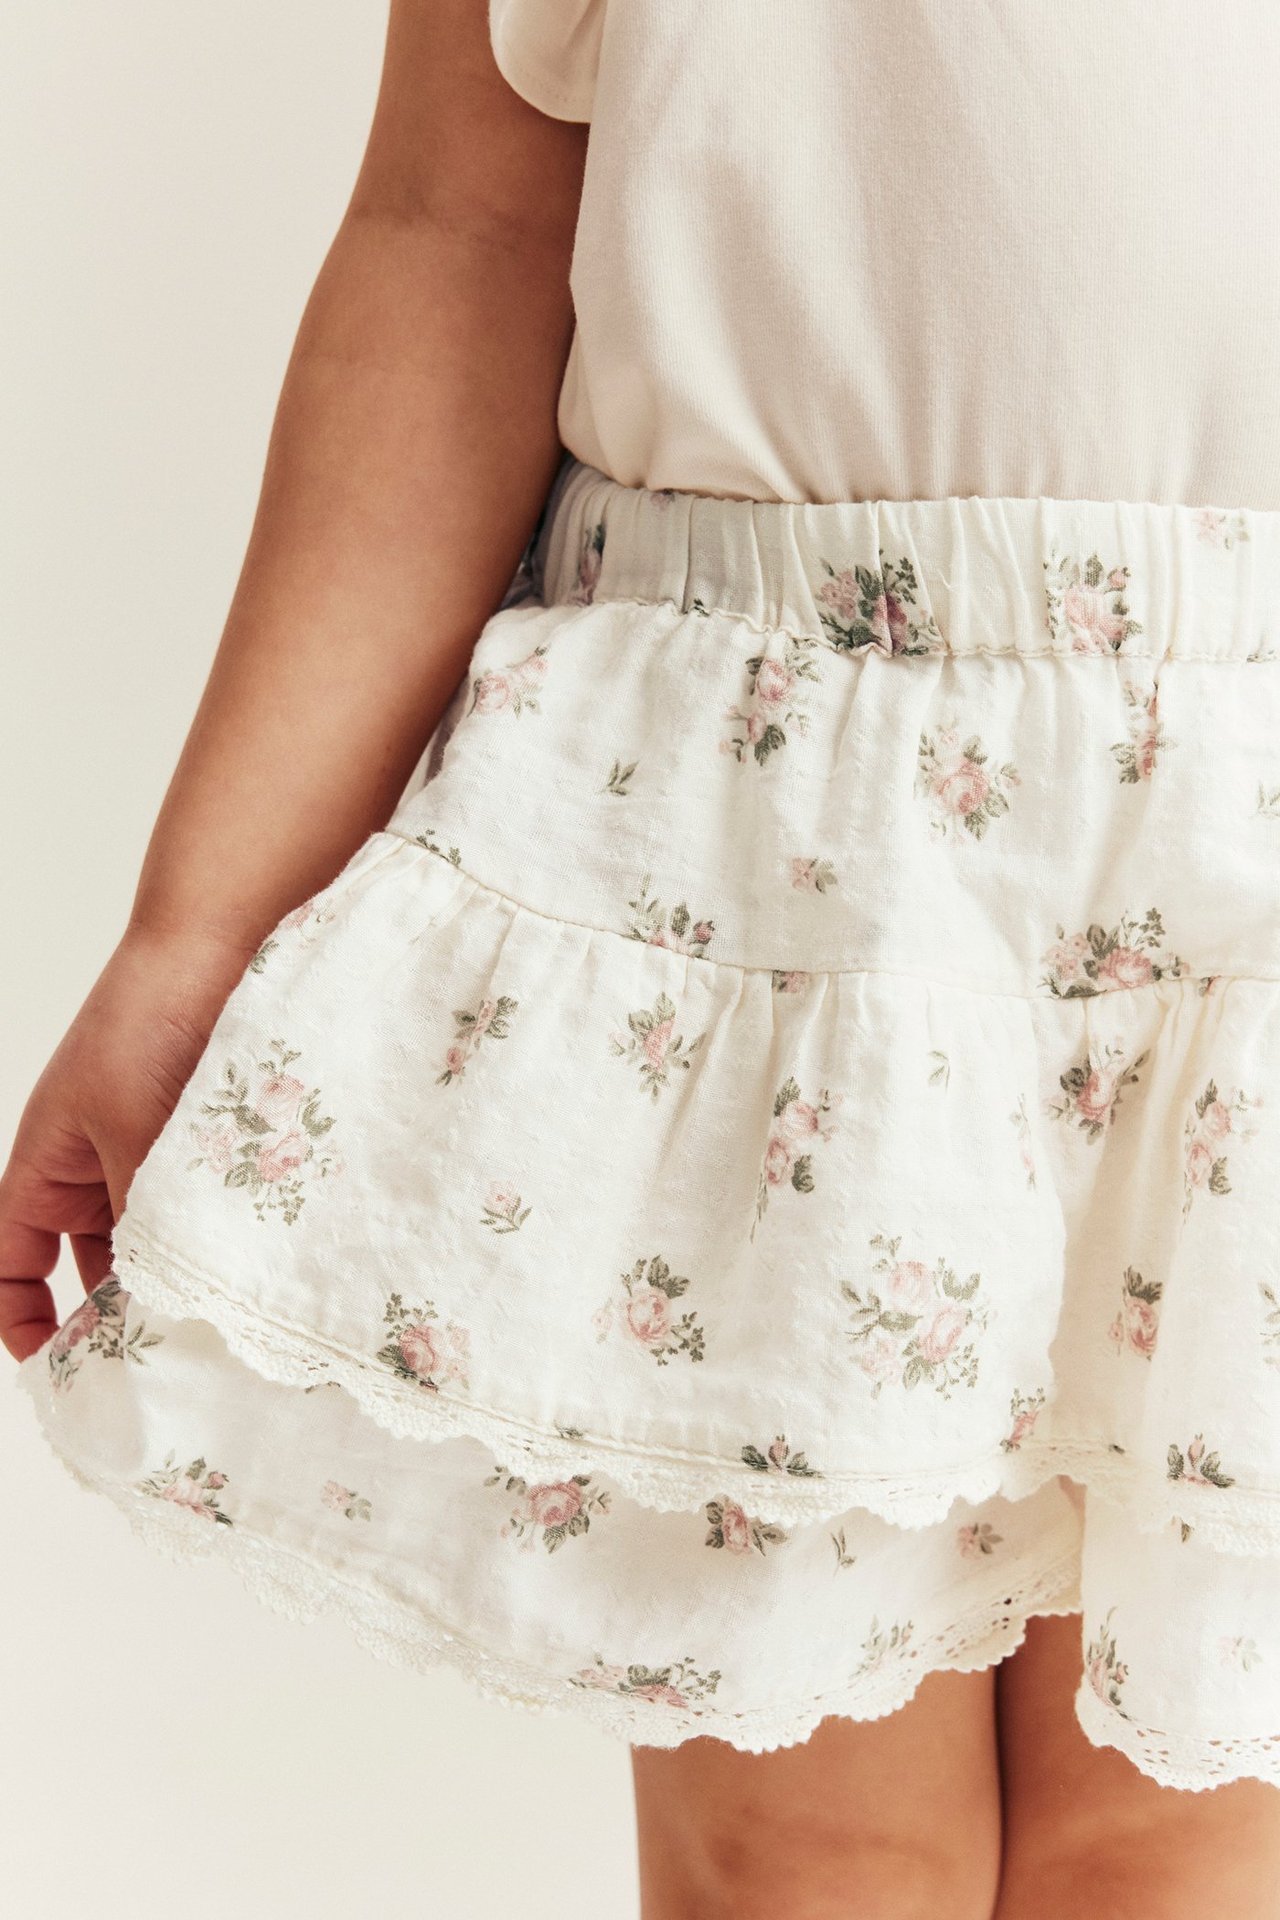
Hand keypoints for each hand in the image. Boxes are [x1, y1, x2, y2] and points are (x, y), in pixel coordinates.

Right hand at [0, 923, 258, 1362]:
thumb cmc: (152, 1024)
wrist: (222, 942)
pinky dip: (217, 1244)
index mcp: (48, 1162)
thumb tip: (155, 1304)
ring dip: (176, 1280)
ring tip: (211, 1329)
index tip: (57, 1366)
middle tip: (159, 1368)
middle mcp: (98, 1164)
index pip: (11, 1258)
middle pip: (91, 1265)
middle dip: (116, 1313)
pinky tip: (248, 1276)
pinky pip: (205, 1211)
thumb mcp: (135, 1138)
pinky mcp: (212, 1146)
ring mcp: (156, 1154)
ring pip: (156, 1243)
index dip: (21, 1314)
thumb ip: (143, 1221)